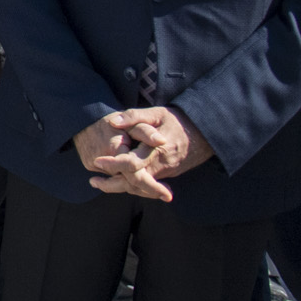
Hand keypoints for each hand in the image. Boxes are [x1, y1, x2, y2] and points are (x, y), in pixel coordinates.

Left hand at [85, 106, 211, 200]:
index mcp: (157, 151)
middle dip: (112, 185)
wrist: (207, 133)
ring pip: (141, 187)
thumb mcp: (158, 113)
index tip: (97, 161)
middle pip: (134, 183)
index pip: (132, 164)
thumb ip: (135, 117)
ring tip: (99, 183)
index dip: (113, 164)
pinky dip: (133, 186)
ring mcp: (166, 173)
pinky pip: (148, 185)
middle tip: (93, 181)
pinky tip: (120, 182)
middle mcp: (161, 166)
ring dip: (120, 187)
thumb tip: (113, 122)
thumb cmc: (179, 120)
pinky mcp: (168, 174)